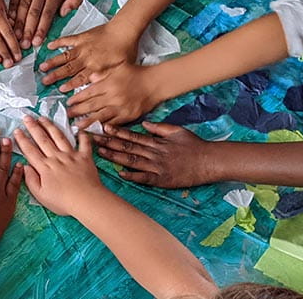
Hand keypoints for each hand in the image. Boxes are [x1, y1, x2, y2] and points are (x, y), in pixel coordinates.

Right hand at [9, 0, 85, 48]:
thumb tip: (64, 13)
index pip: (47, 15)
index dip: (40, 30)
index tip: (36, 42)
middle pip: (32, 13)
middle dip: (27, 30)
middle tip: (22, 45)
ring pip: (22, 6)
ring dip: (17, 22)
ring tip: (13, 36)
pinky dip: (10, 7)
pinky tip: (8, 18)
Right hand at [13, 116, 104, 216]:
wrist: (86, 200)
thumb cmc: (63, 201)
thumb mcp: (41, 196)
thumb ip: (31, 180)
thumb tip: (24, 166)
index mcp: (45, 167)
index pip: (30, 150)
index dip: (22, 139)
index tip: (16, 130)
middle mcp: (56, 158)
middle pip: (42, 139)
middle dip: (33, 127)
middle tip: (27, 117)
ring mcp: (71, 156)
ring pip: (59, 137)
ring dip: (50, 126)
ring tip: (43, 118)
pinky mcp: (85, 157)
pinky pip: (84, 143)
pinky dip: (82, 135)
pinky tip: (78, 129)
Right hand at [41, 21, 140, 91]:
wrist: (124, 30)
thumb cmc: (125, 49)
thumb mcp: (120, 68)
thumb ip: (106, 77)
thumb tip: (95, 85)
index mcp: (95, 67)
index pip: (79, 79)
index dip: (69, 85)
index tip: (60, 89)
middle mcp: (86, 58)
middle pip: (68, 69)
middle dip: (55, 76)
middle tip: (44, 81)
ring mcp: (82, 47)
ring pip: (64, 56)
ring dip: (53, 62)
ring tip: (42, 67)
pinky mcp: (82, 37)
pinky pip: (67, 40)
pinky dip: (58, 43)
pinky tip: (49, 46)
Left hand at [67, 62, 168, 127]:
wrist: (154, 82)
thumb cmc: (135, 73)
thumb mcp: (117, 68)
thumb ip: (102, 73)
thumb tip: (89, 78)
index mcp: (108, 83)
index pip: (88, 92)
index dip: (77, 98)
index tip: (68, 103)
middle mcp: (113, 96)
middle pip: (91, 105)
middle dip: (77, 111)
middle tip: (67, 116)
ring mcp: (120, 107)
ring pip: (100, 116)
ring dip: (88, 122)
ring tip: (78, 126)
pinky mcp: (128, 116)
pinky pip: (114, 123)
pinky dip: (105, 127)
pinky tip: (97, 130)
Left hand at [93, 122, 218, 187]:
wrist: (209, 161)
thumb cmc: (194, 145)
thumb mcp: (177, 130)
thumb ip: (159, 127)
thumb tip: (144, 124)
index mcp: (156, 141)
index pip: (132, 136)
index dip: (117, 132)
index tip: (103, 129)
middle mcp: (154, 152)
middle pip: (127, 147)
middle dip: (109, 143)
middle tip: (93, 140)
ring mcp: (157, 166)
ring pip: (132, 160)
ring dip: (115, 157)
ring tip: (100, 154)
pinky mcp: (162, 179)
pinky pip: (145, 178)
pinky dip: (133, 175)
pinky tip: (120, 173)